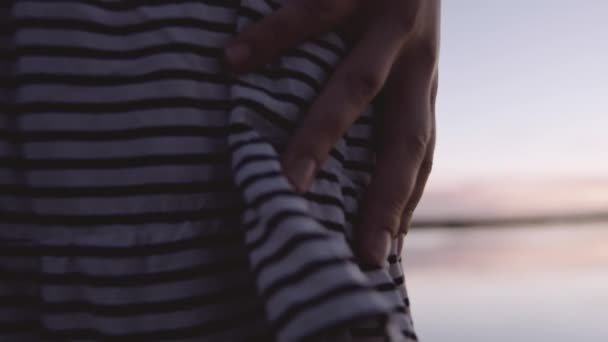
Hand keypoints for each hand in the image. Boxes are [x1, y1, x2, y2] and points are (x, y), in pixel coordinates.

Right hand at [224, 0, 439, 266]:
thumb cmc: (391, 0)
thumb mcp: (399, 52)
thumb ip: (375, 94)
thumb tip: (333, 150)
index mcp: (420, 82)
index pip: (418, 156)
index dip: (404, 205)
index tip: (383, 254)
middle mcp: (416, 60)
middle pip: (406, 140)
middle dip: (385, 199)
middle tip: (363, 251)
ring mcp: (392, 22)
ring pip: (358, 86)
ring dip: (322, 136)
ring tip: (290, 179)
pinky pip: (311, 14)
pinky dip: (272, 39)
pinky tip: (234, 61)